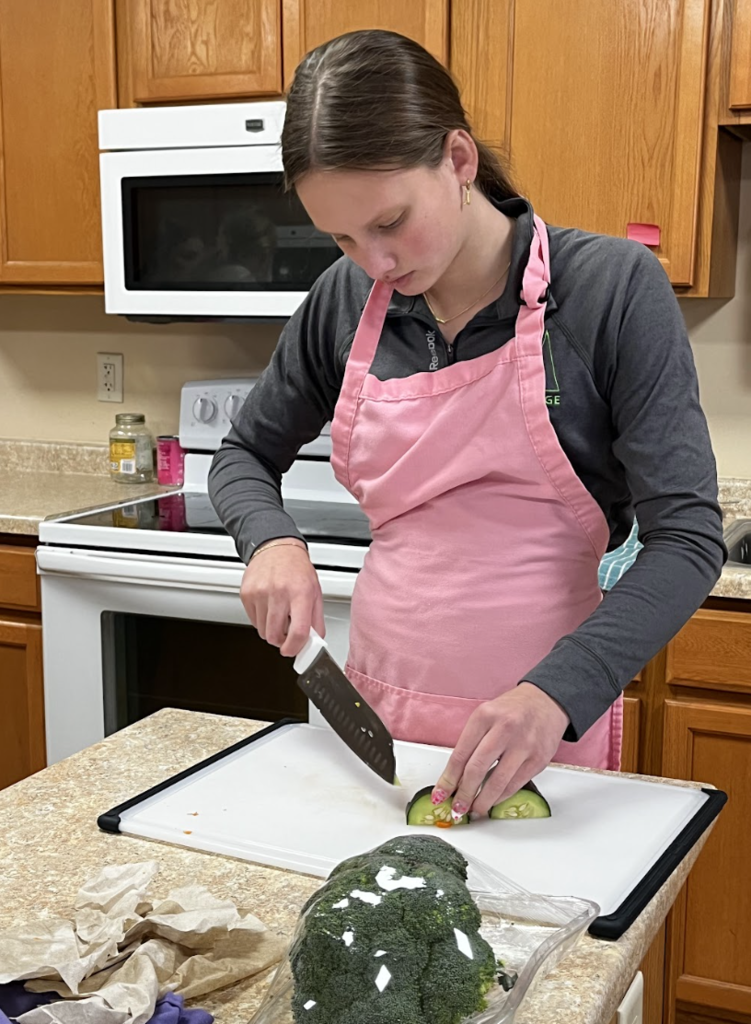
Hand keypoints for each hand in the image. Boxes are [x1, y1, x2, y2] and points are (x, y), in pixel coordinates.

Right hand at [241, 540, 325, 656]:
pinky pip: (252, 620)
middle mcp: (279, 592)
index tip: (293, 650)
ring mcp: (260, 593)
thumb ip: (316, 620)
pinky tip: (268, 607)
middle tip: (286, 633)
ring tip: (278, 615)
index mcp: (301, 593)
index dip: (295, 647)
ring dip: (271, 630)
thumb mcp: (315, 592)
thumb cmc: (297, 569)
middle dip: (281, 641)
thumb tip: (314, 642)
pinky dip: (261, 620)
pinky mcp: (247, 594)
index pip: (298, 631)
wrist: (276, 548)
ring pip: (262, 631)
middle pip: (275, 635)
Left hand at [432, 683, 569, 818]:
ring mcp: (523, 745)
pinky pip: (514, 785)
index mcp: (484, 716)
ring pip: (497, 782)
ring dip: (482, 801)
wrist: (546, 702)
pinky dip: (500, 797)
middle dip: (463, 795)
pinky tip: (492, 800)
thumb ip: (471, 743)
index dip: (448, 779)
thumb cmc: (512, 710)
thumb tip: (455, 778)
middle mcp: (504, 729)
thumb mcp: (486, 716)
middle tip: (457, 808)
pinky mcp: (538, 760)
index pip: (460, 754)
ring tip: (474, 809)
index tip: (440, 794)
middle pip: (476, 769)